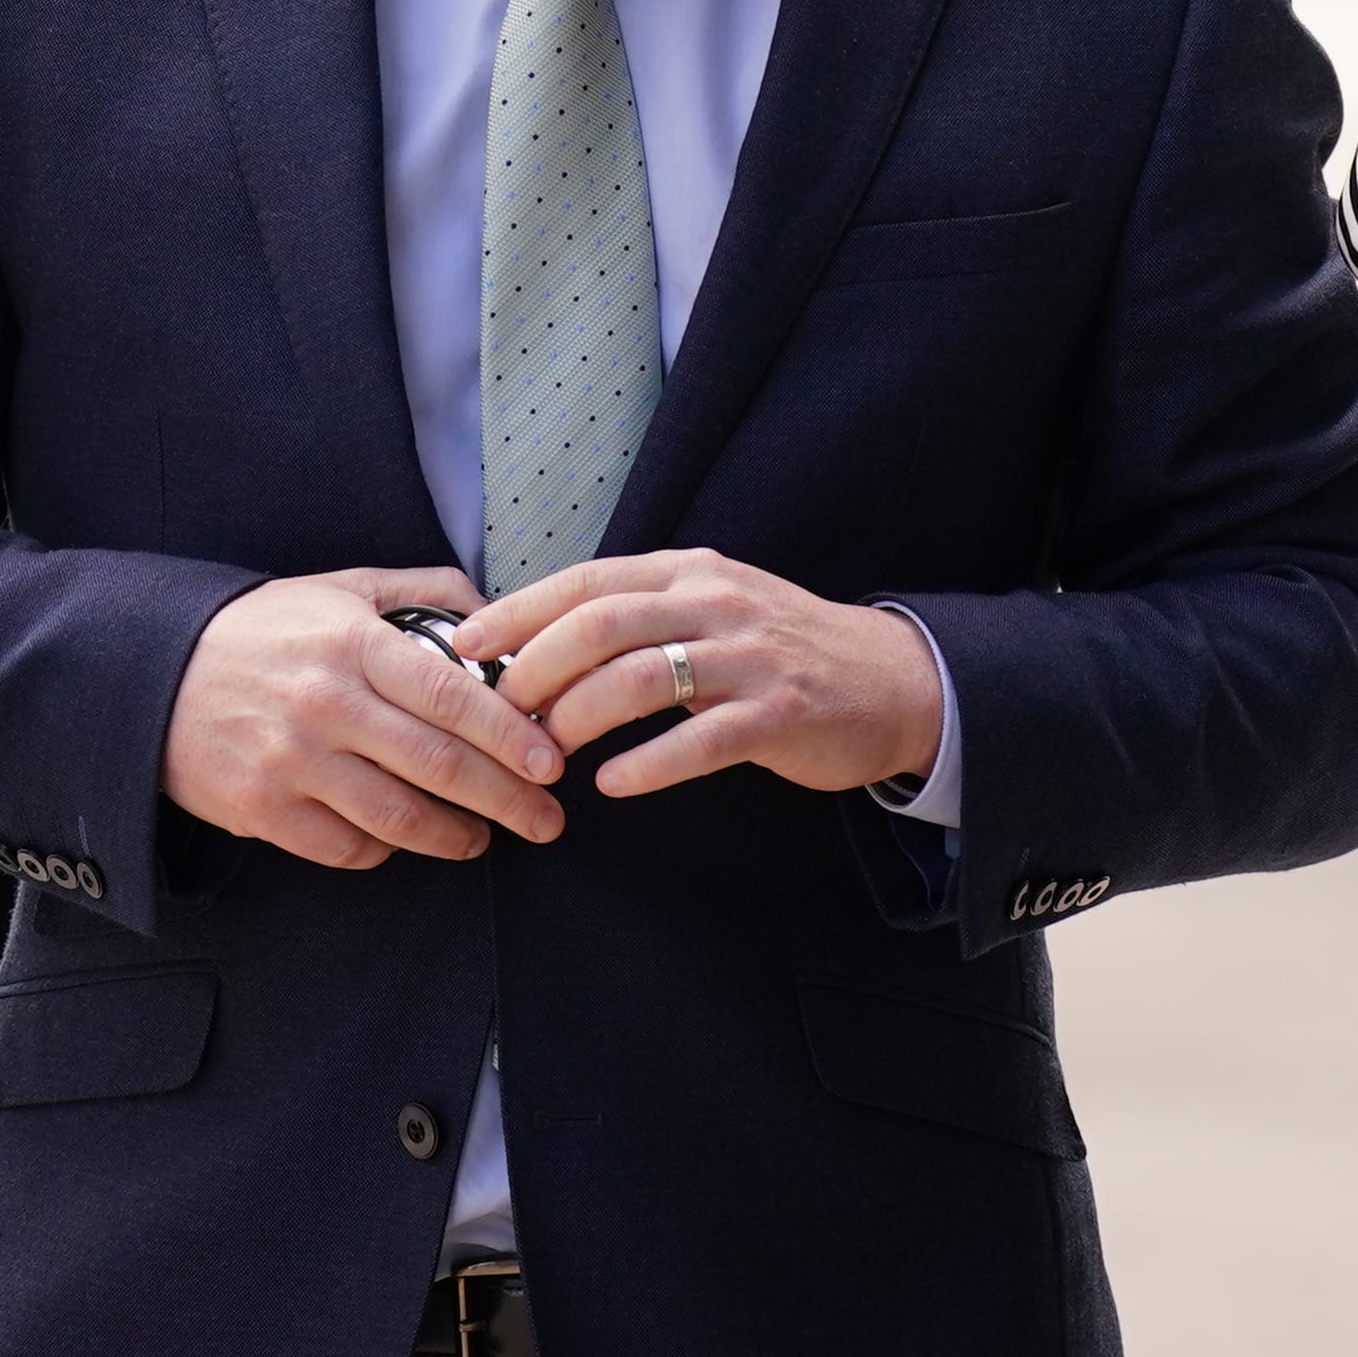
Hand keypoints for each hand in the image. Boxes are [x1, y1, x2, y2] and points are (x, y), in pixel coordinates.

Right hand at [162, 566, 566, 870]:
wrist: (153, 672)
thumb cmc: (265, 630)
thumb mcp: (343, 588)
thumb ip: (426, 593)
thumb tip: (499, 619)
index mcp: (354, 644)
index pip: (454, 696)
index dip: (511, 737)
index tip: (552, 763)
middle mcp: (326, 704)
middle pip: (440, 765)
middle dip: (508, 799)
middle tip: (546, 818)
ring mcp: (292, 762)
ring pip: (399, 817)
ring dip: (456, 836)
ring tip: (486, 836)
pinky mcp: (263, 809)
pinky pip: (347, 847)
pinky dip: (388, 848)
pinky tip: (410, 837)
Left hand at [466, 551, 942, 801]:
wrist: (892, 679)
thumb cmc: (780, 650)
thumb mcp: (711, 608)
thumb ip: (639, 616)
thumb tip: (536, 643)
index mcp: (689, 571)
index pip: (586, 581)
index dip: (518, 612)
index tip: (464, 646)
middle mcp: (716, 602)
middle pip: (601, 624)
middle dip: (536, 670)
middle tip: (500, 715)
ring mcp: (750, 657)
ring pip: (641, 678)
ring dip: (579, 718)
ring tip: (548, 754)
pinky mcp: (778, 713)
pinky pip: (700, 740)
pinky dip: (647, 764)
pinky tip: (612, 785)